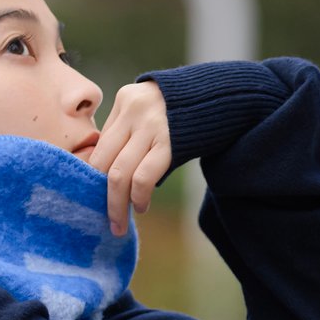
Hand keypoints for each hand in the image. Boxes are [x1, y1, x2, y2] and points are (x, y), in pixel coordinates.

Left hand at [93, 82, 171, 234]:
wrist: (225, 97)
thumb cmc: (185, 112)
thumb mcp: (150, 110)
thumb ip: (128, 133)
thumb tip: (106, 175)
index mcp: (124, 100)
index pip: (99, 145)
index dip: (93, 176)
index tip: (94, 196)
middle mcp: (133, 110)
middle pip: (102, 162)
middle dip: (99, 195)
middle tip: (104, 217)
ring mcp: (150, 126)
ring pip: (118, 174)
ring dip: (117, 204)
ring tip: (120, 223)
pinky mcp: (169, 143)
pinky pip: (143, 177)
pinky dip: (138, 197)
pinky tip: (141, 206)